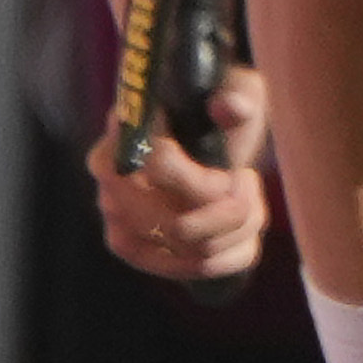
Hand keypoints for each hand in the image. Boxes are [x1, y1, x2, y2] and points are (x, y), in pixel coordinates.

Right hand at [93, 57, 273, 285]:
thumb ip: (238, 96)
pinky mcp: (135, 247)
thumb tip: (231, 107)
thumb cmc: (216, 110)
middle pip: (179, 227)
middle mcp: (111, 180)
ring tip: (250, 201)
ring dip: (240, 230)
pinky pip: (192, 269)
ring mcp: (118, 218)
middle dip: (233, 212)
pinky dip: (232, 254)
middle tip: (249, 184)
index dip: (208, 185)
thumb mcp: (235, 93)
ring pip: (194, 252)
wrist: (203, 134)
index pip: (161, 170)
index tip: (236, 174)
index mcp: (127, 132)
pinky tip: (244, 230)